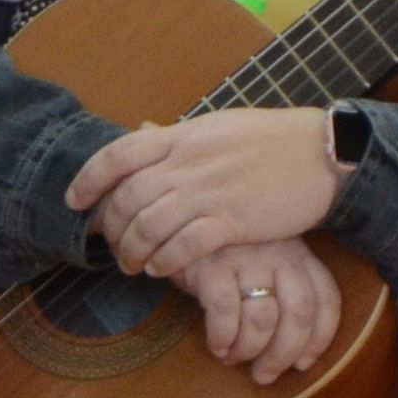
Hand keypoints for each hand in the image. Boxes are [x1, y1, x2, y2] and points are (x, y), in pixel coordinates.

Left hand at [68, 109, 343, 275]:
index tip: (74, 201)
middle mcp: (187, 162)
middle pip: (127, 198)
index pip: (117, 155)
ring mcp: (208, 191)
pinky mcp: (233, 219)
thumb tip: (145, 132)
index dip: (89, 179)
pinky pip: (184, 245)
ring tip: (133, 266)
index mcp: (181, 136)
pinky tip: (162, 270)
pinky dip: (166, 260)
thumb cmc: (272, 140)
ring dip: (134, 251)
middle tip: (110, 247)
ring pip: (149, 225)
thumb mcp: (217, 127)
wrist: (324, 152)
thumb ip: (178, 138)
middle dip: (110, 227)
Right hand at [170, 235, 342, 385]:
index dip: (318, 340)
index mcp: (300, 254)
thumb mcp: (262, 261)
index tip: (303, 364)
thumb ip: (281, 291)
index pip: (326, 300)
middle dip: (283, 355)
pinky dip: (222, 337)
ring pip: (262, 319)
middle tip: (265, 375)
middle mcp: (280, 253)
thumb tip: (294, 354)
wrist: (177, 219)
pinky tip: (217, 345)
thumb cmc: (224, 251)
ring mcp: (247, 257)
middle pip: (299, 315)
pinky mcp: (212, 263)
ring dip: (249, 349)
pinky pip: (225, 312)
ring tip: (234, 358)